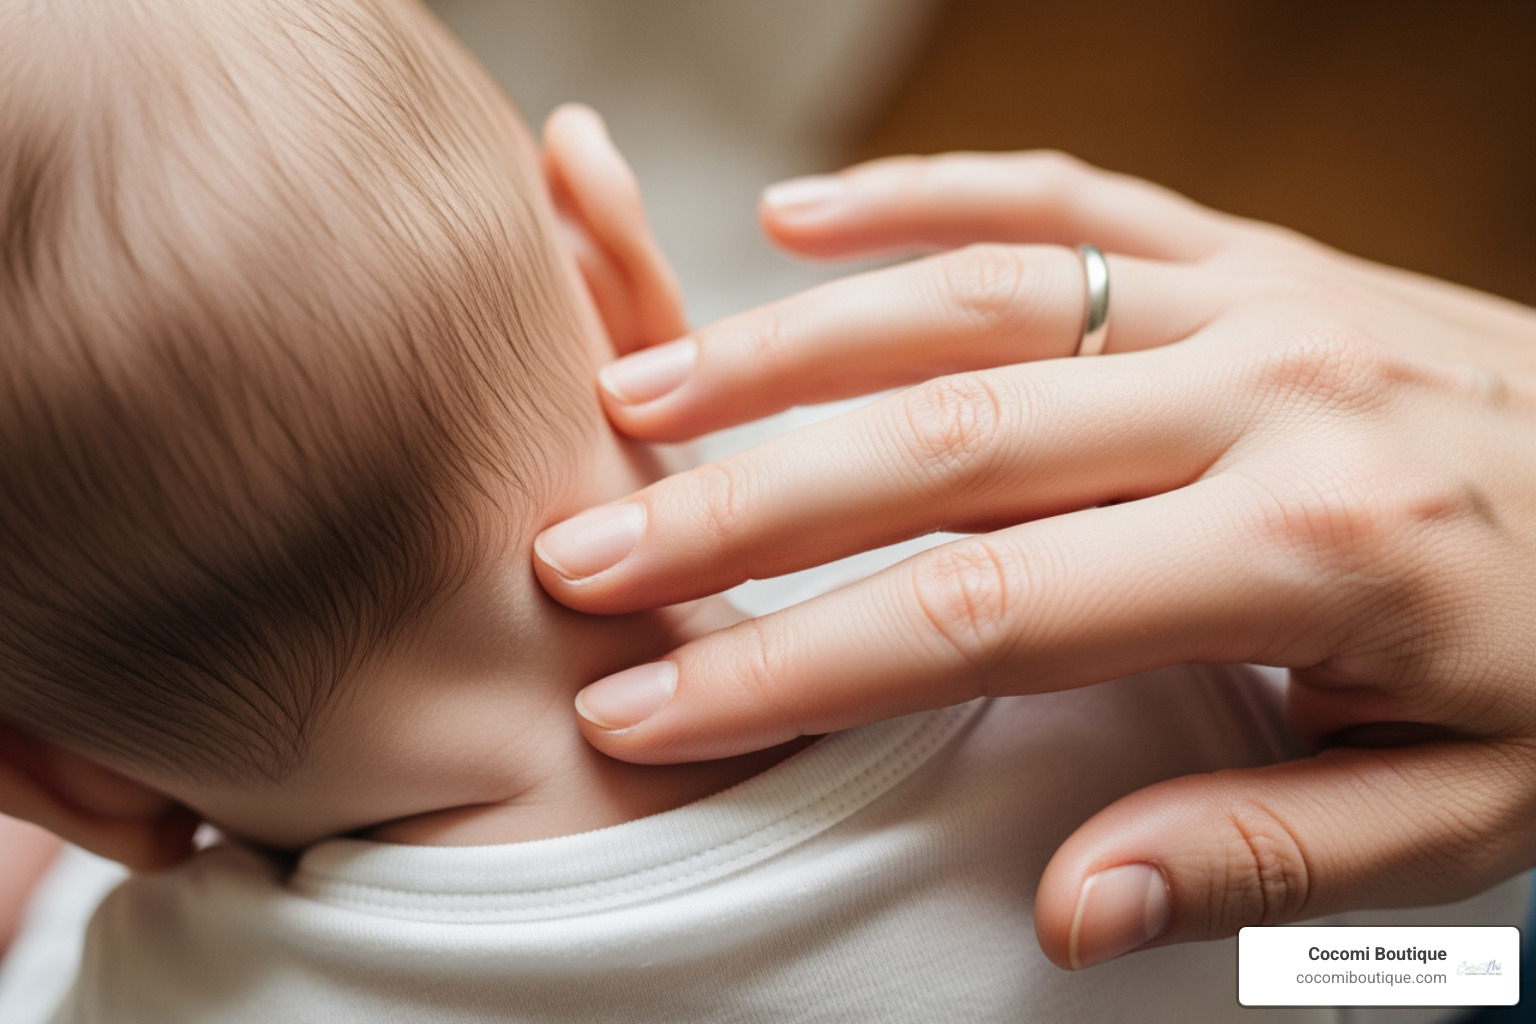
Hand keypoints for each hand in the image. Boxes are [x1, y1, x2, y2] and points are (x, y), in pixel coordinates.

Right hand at [533, 152, 1535, 966]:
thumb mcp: (1470, 810)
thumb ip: (1262, 849)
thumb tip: (1069, 904)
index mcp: (1311, 551)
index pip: (989, 614)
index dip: (798, 667)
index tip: (653, 707)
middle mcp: (1263, 396)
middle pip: (942, 442)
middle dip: (740, 509)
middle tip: (583, 549)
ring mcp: (1253, 298)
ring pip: (974, 297)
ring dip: (788, 344)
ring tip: (641, 394)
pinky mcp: (1249, 250)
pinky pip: (1064, 200)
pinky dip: (920, 197)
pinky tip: (794, 216)